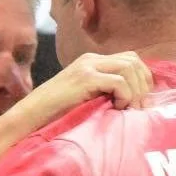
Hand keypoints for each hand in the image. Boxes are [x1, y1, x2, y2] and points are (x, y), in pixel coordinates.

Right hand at [18, 51, 153, 129]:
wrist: (31, 116)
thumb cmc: (56, 115)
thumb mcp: (86, 100)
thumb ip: (104, 94)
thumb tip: (133, 105)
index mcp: (93, 63)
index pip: (130, 59)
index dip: (142, 79)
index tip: (142, 101)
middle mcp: (92, 60)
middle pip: (133, 60)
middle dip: (143, 84)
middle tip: (140, 107)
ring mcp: (88, 67)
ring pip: (129, 68)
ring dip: (136, 91)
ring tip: (130, 110)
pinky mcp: (85, 78)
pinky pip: (119, 81)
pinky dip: (125, 95)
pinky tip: (118, 108)